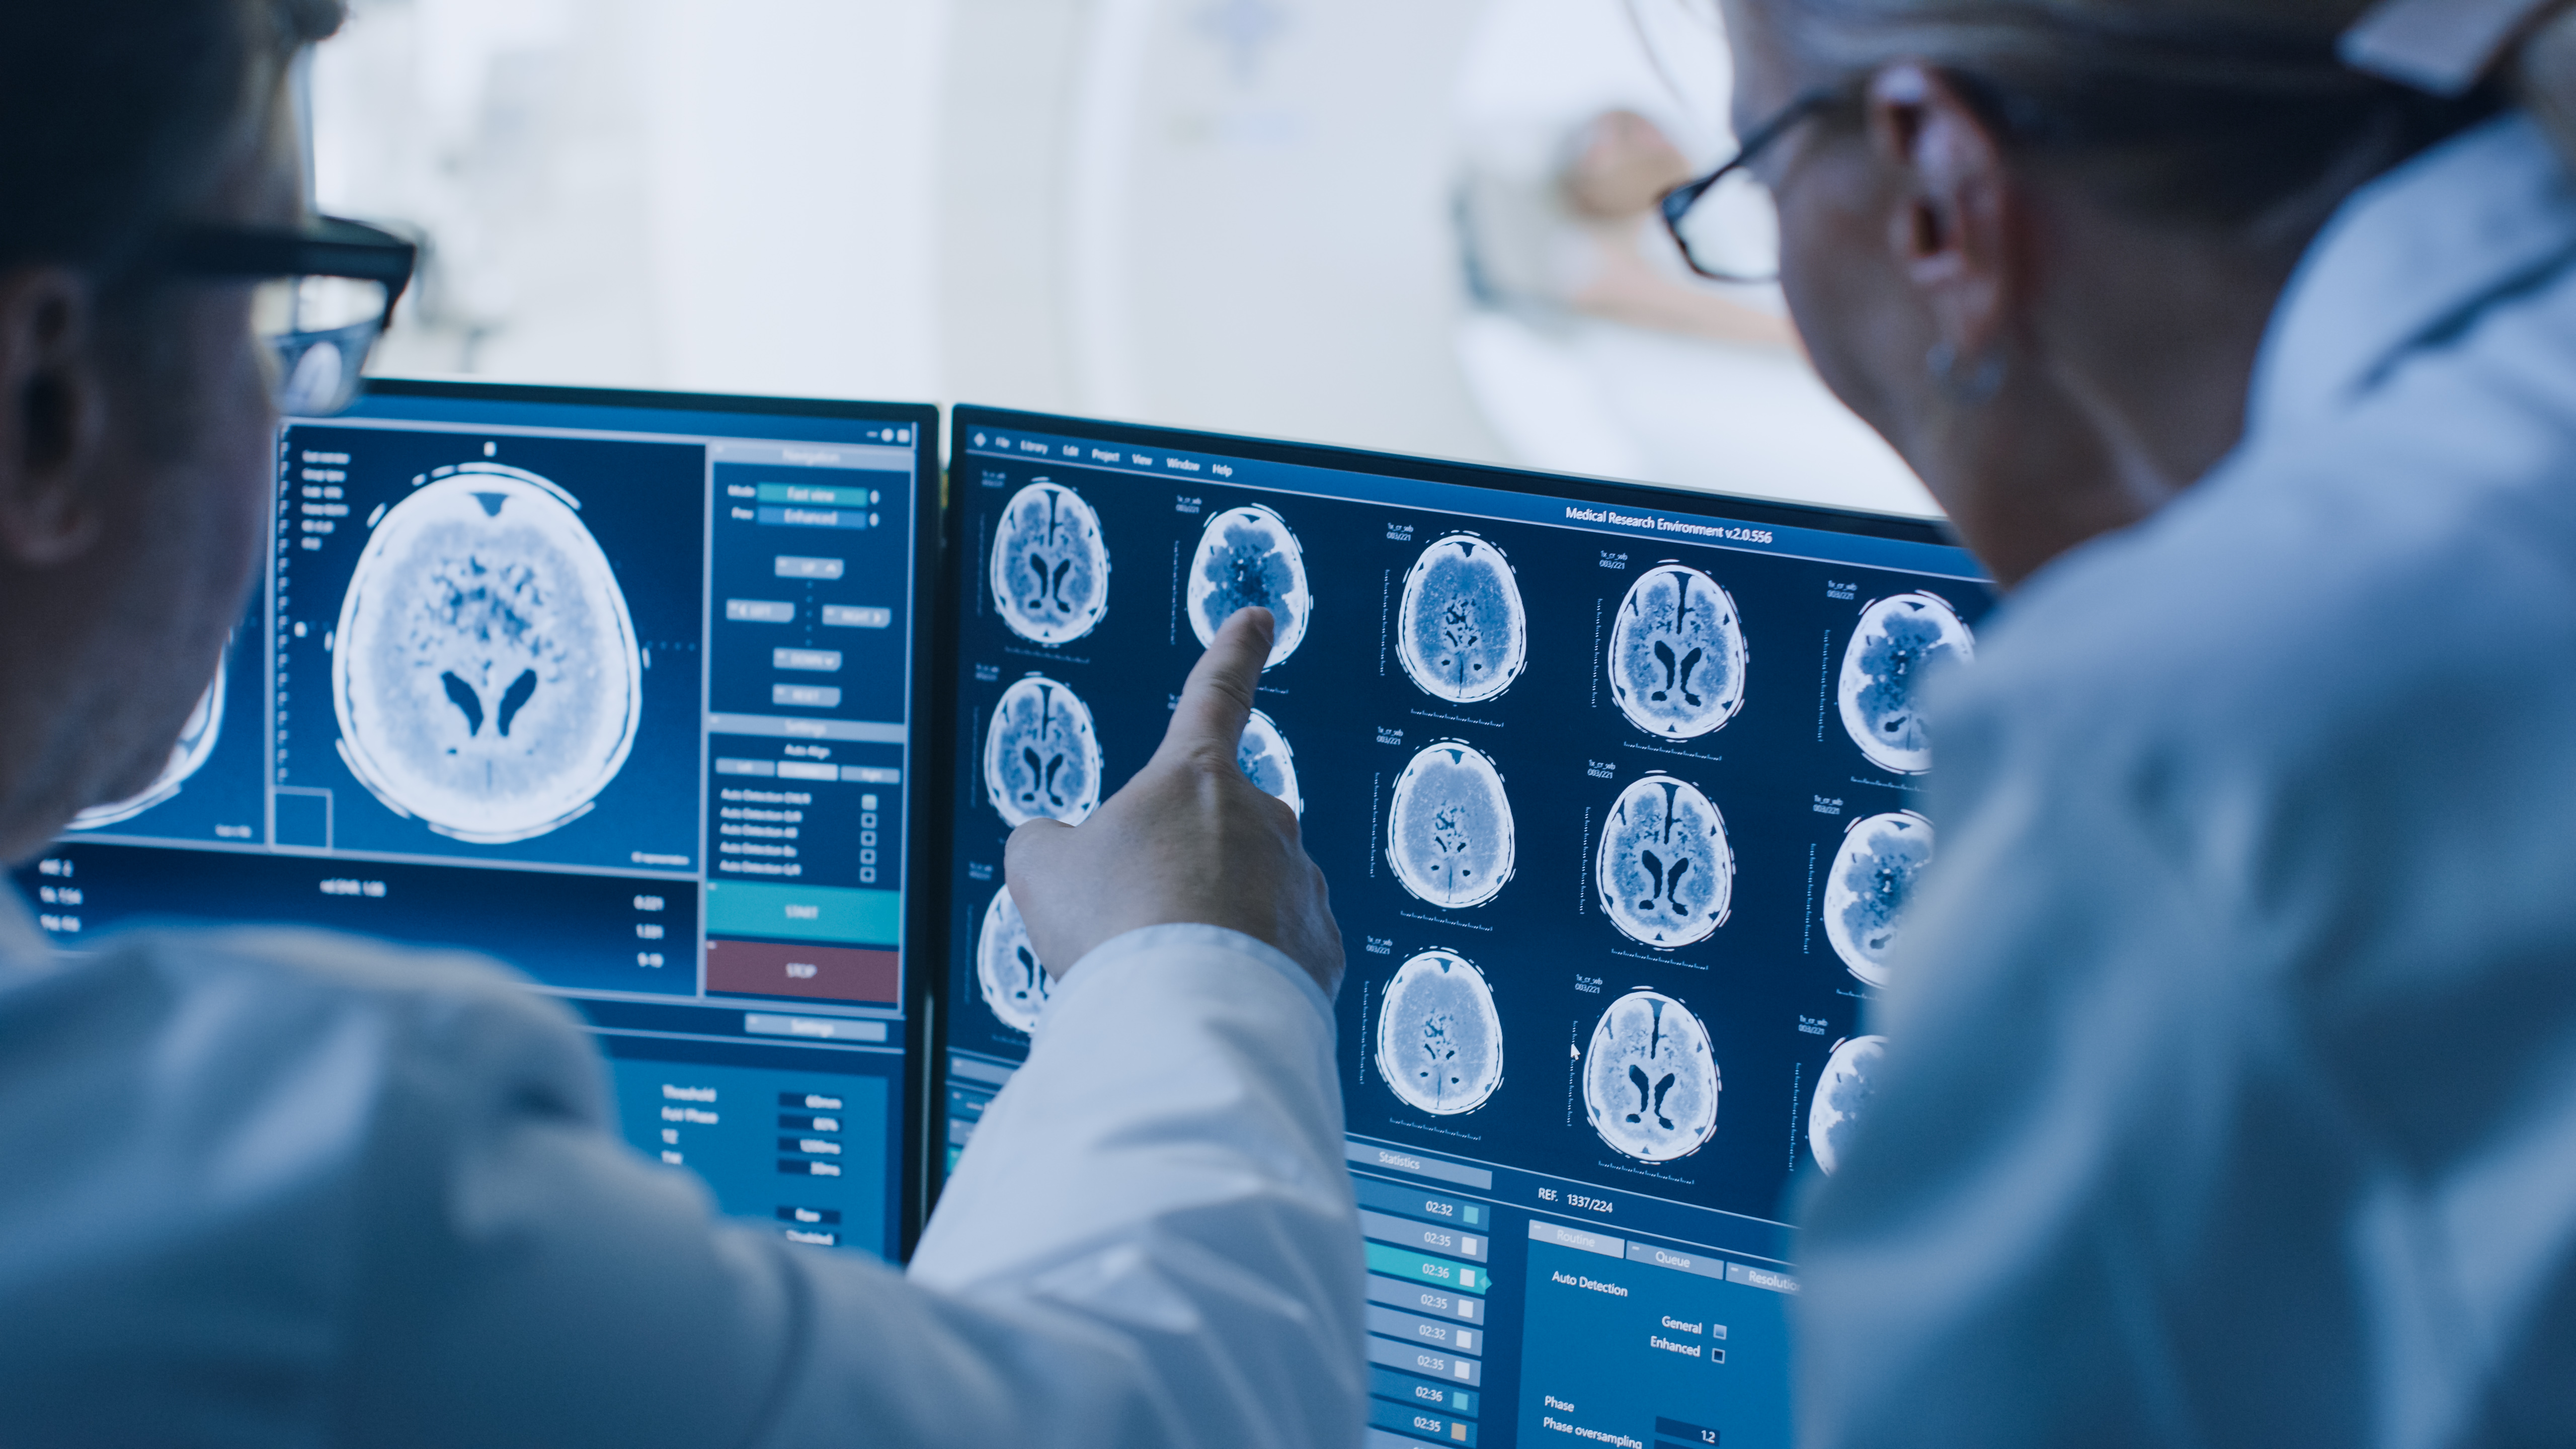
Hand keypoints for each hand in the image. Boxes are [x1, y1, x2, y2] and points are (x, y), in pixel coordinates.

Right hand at [1005, 607, 1344, 997]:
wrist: (1184, 1014)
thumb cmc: (1113, 927)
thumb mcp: (1041, 869)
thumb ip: (1047, 844)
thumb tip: (1058, 851)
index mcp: (1195, 776)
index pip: (1216, 694)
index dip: (1234, 653)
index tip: (1258, 619)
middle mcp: (1264, 818)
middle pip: (1215, 832)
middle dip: (1180, 870)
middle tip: (1136, 922)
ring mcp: (1301, 882)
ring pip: (1249, 895)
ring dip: (1212, 925)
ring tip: (1167, 970)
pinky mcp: (1322, 949)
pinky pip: (1279, 951)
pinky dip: (1245, 971)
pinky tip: (1209, 995)